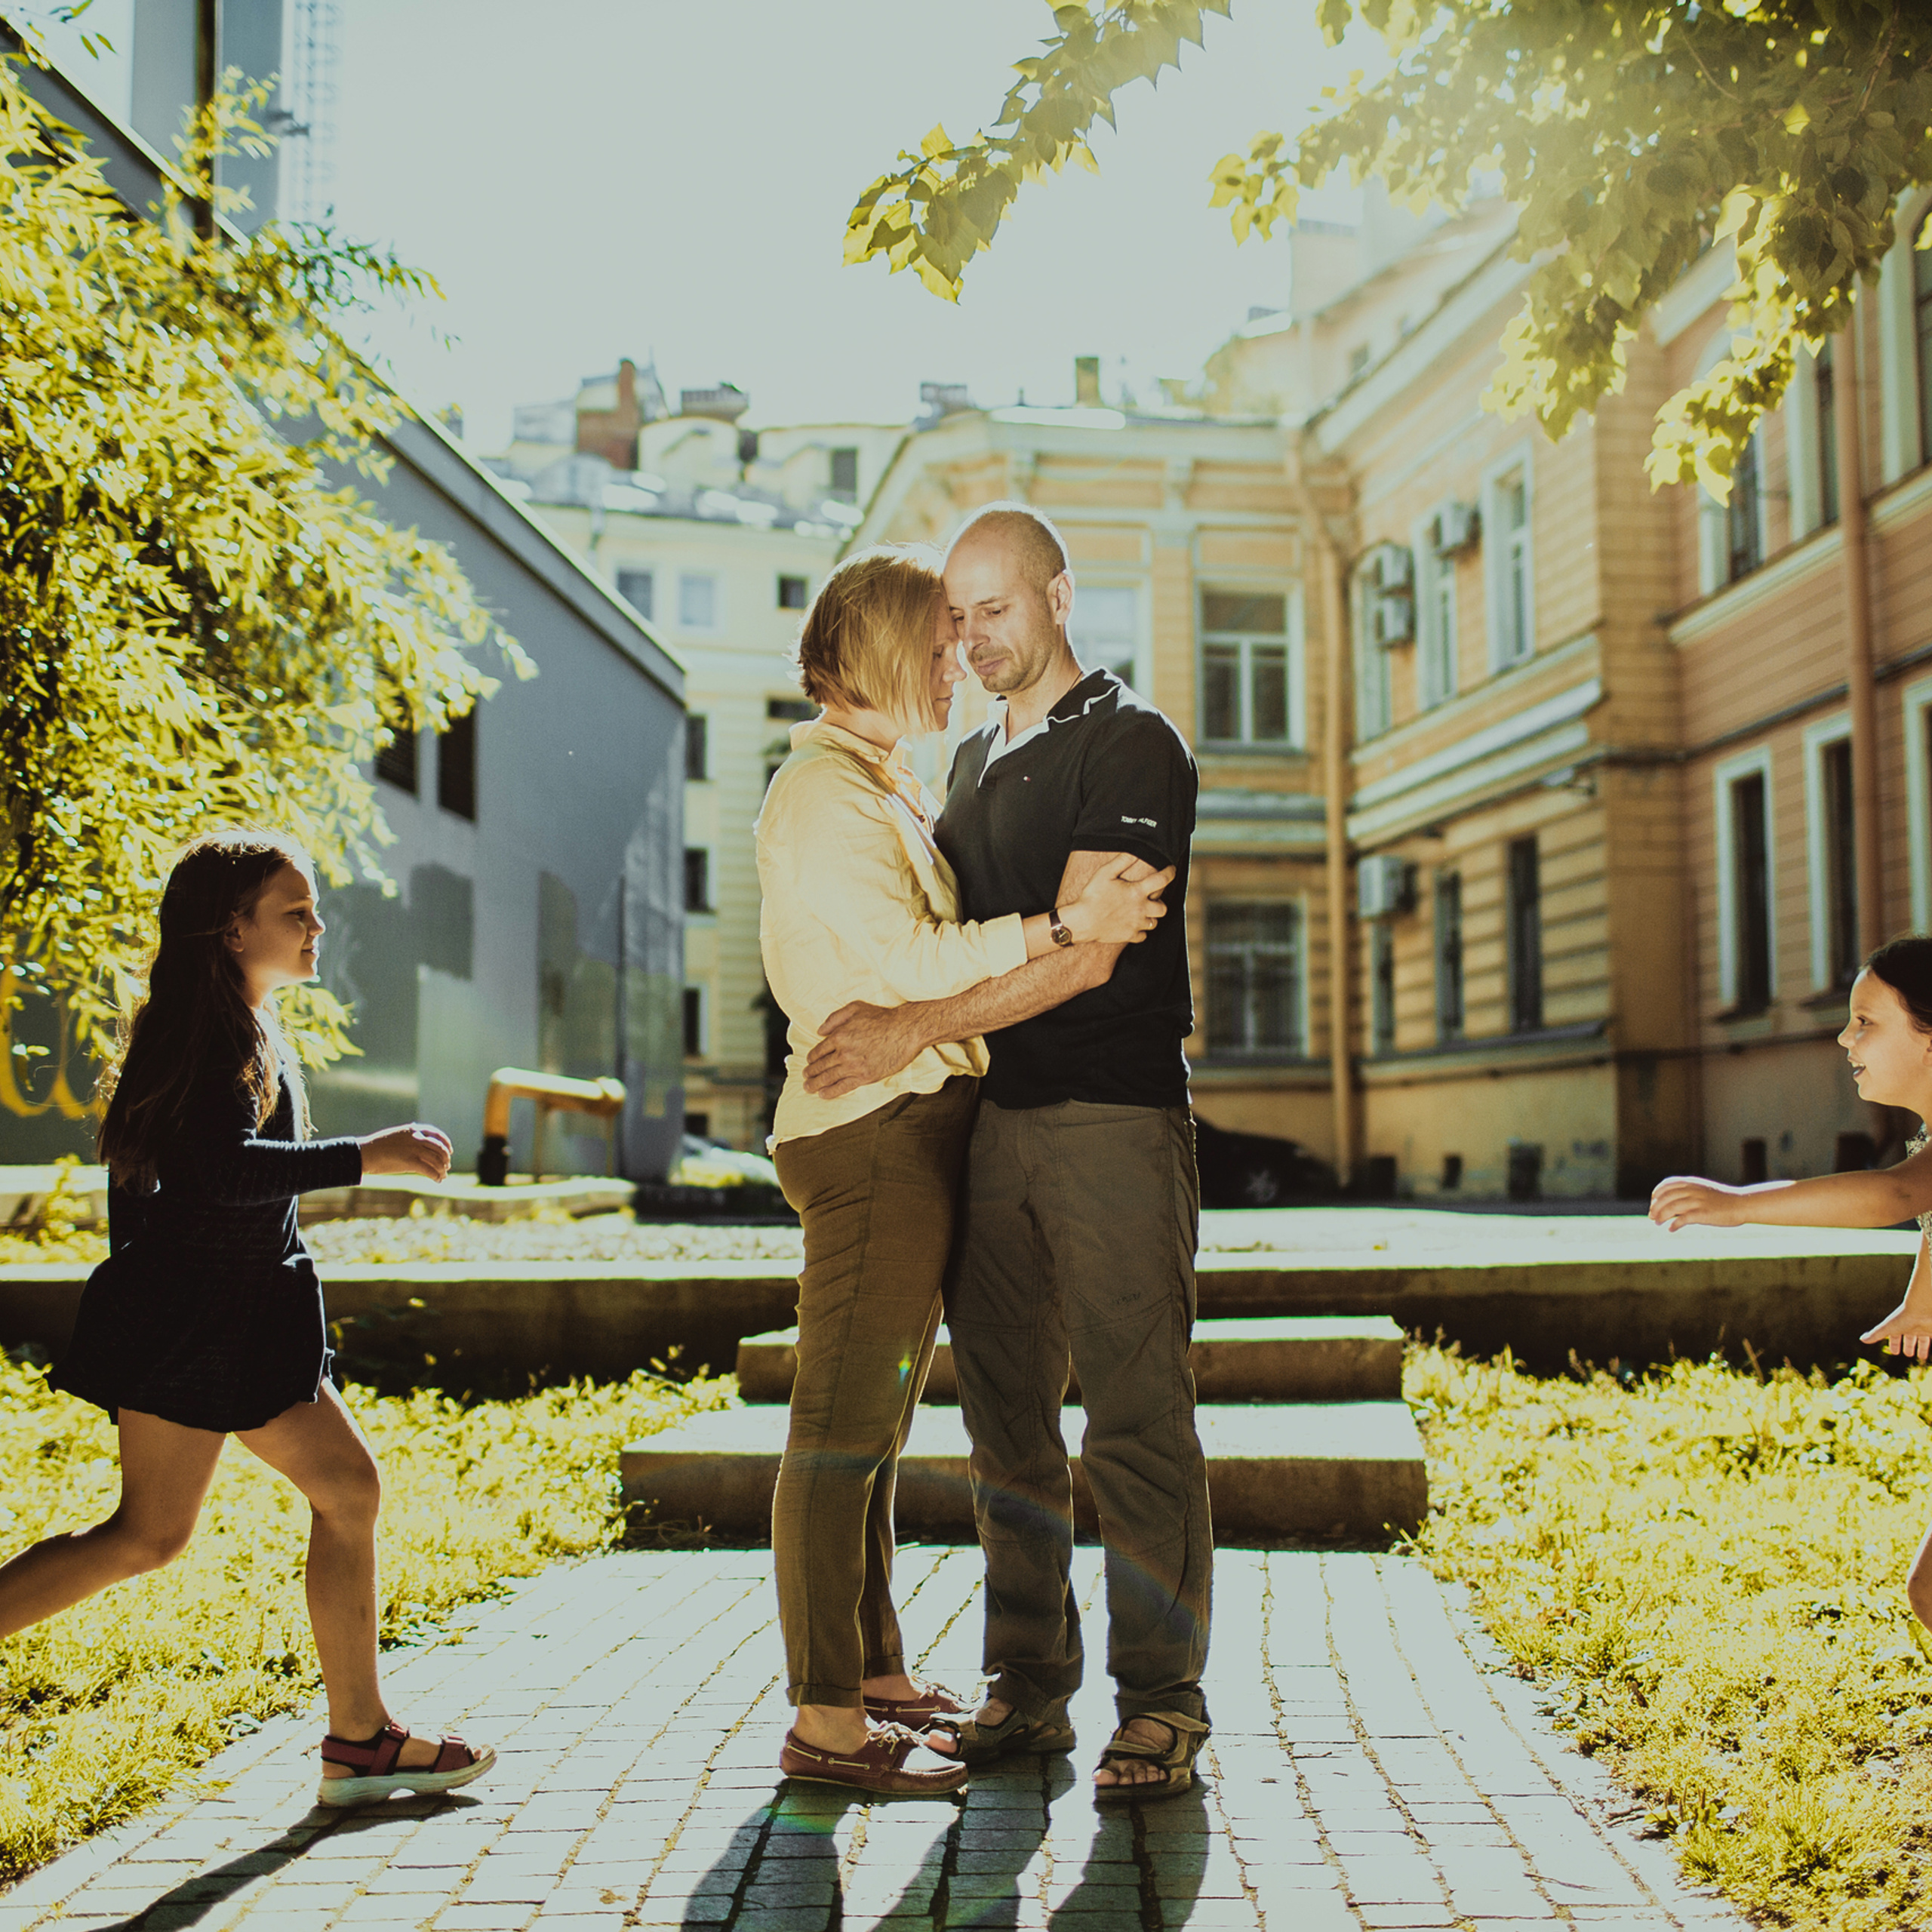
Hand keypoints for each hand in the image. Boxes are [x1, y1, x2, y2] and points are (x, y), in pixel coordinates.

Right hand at [360, 1122, 452, 1180]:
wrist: (363, 1153)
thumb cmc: (376, 1146)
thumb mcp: (396, 1136)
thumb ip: (409, 1138)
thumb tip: (419, 1145)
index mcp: (413, 1130)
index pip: (436, 1134)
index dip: (446, 1143)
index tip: (449, 1150)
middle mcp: (416, 1138)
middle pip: (439, 1148)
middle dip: (445, 1158)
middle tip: (446, 1167)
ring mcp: (414, 1149)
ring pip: (436, 1160)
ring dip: (442, 1170)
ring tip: (442, 1176)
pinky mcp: (410, 1162)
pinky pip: (429, 1170)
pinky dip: (436, 1176)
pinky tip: (437, 1180)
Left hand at [803, 1002, 927, 1097]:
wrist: (905, 1031)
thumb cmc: (882, 1018)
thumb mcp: (855, 1008)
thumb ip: (834, 1018)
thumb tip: (819, 1031)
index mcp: (839, 1036)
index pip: (819, 1051)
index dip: (811, 1058)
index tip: (809, 1062)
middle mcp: (843, 1053)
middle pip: (821, 1066)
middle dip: (810, 1073)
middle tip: (805, 1077)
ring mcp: (854, 1066)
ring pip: (829, 1078)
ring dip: (816, 1084)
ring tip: (809, 1088)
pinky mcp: (865, 1077)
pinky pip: (843, 1087)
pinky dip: (831, 1092)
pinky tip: (823, 1094)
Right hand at [1062, 855, 1175, 947]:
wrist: (1082, 921)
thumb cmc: (1092, 896)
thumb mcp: (1105, 873)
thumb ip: (1122, 861)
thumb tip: (1135, 851)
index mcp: (1137, 892)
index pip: (1162, 880)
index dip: (1170, 872)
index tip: (1171, 870)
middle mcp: (1140, 909)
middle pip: (1163, 908)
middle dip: (1160, 902)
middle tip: (1151, 898)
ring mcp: (1136, 924)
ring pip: (1154, 923)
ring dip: (1151, 917)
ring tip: (1142, 911)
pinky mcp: (1129, 936)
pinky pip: (1143, 936)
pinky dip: (1141, 931)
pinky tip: (1133, 924)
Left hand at [1648, 1175, 1747, 1230]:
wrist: (1742, 1204)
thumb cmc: (1723, 1199)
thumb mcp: (1703, 1190)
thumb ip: (1689, 1192)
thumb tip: (1673, 1202)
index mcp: (1691, 1183)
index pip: (1666, 1185)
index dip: (1657, 1193)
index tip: (1653, 1202)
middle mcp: (1692, 1190)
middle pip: (1665, 1197)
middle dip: (1655, 1207)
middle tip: (1652, 1216)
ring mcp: (1697, 1201)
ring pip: (1671, 1207)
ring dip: (1661, 1216)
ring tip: (1657, 1223)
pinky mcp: (1703, 1213)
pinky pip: (1682, 1219)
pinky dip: (1674, 1224)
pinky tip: (1671, 1229)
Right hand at [1863, 1296, 1931, 1361]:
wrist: (1922, 1308)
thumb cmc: (1904, 1317)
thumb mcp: (1888, 1328)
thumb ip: (1876, 1334)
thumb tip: (1862, 1339)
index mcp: (1900, 1326)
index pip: (1896, 1336)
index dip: (1894, 1344)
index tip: (1894, 1352)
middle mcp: (1912, 1327)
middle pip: (1910, 1338)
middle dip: (1909, 1346)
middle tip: (1909, 1354)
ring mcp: (1924, 1329)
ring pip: (1922, 1340)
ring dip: (1922, 1348)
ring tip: (1922, 1357)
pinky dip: (1929, 1346)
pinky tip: (1931, 1354)